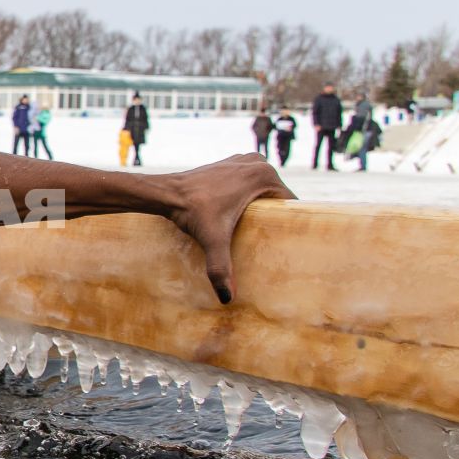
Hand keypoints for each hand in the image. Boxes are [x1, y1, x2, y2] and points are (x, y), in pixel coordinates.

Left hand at [162, 154, 295, 304]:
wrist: (167, 193)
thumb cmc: (192, 212)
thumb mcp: (213, 240)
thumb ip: (221, 268)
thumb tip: (227, 299)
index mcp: (264, 175)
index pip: (290, 202)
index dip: (290, 222)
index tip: (289, 240)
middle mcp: (258, 163)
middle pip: (277, 195)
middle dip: (276, 215)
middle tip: (273, 239)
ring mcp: (243, 160)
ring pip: (264, 188)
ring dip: (264, 204)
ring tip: (262, 228)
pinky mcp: (231, 163)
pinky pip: (249, 181)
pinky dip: (250, 194)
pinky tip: (247, 213)